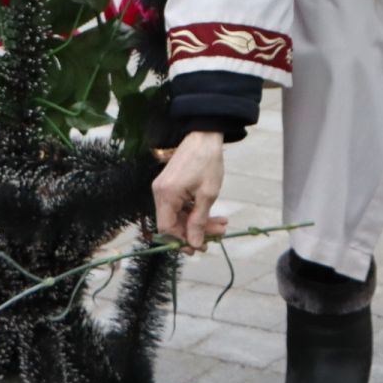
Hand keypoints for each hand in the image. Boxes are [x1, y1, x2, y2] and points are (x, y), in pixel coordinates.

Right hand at [152, 130, 230, 251]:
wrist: (205, 134)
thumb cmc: (207, 162)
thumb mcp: (207, 195)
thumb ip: (199, 221)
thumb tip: (194, 244)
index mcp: (166, 195)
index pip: (166, 228)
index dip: (180, 242)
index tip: (198, 248)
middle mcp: (160, 192)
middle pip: (174, 223)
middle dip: (196, 231)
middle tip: (217, 237)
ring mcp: (164, 188)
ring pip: (180, 214)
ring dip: (200, 222)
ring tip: (222, 226)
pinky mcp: (171, 185)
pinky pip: (181, 205)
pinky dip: (196, 211)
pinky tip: (215, 215)